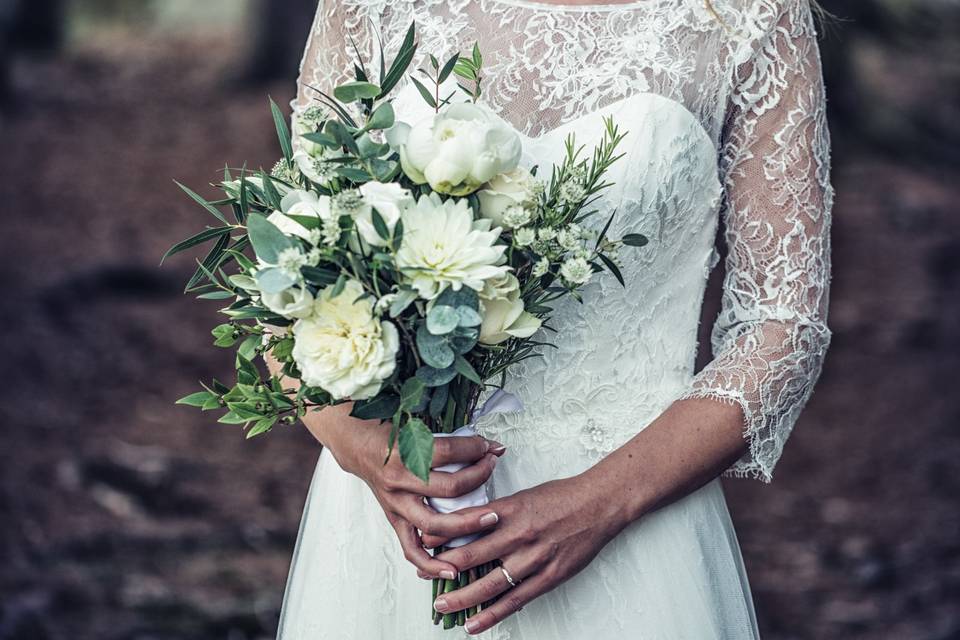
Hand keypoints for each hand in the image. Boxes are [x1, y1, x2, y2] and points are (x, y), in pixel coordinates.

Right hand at [318, 407, 505, 580]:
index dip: (475, 448)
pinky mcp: (394, 520)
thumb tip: (489, 445)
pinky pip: (412, 549)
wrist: (359, 448)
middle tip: (493, 470)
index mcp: (404, 453)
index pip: (448, 451)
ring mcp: (396, 504)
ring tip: (491, 519)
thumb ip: (449, 439)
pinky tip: (453, 570)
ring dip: (467, 524)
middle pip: (448, 488)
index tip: (490, 446)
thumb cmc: (389, 436)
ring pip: (435, 524)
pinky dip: (432, 564)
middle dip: (478, 478)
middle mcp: (399, 481)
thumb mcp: (414, 429)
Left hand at [425, 475, 625, 634]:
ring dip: (462, 596)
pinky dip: (492, 614)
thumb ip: (497, 512)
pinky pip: (515, 600)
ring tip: (442, 605)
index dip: (442, 535)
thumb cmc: (562, 497)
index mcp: (510, 510)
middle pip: (472, 555)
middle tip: (423, 577)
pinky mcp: (549, 577)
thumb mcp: (523, 496)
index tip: (422, 542)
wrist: (599, 504)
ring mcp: (534, 558)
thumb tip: (468, 524)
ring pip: (490, 583)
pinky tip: (474, 624)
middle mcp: (519, 534)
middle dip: (443, 568)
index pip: (466, 524)